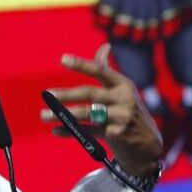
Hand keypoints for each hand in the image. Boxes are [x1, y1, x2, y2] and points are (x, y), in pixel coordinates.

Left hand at [41, 45, 161, 177]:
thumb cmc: (128, 110)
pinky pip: (88, 132)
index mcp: (123, 84)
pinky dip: (70, 131)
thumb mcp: (123, 89)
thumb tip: (105, 46)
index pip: (100, 70)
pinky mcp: (116, 135)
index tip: (63, 59)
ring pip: (86, 114)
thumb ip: (108, 69)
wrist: (148, 145)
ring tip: (44, 115)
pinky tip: (56, 130)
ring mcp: (120, 118)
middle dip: (66, 94)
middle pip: (90, 94)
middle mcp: (123, 99)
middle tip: (47, 94)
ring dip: (63, 114)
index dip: (82, 65)